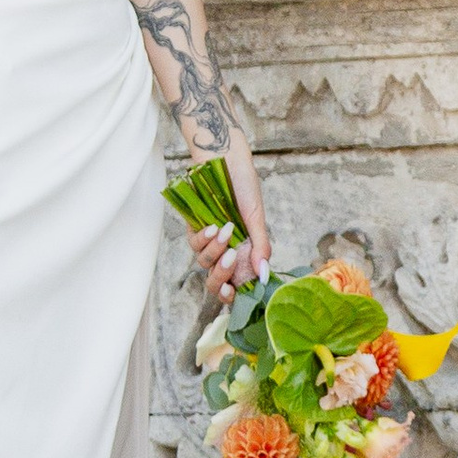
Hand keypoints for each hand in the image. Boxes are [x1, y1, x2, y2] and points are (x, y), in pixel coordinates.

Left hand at [186, 133, 270, 301]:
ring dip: (215, 251)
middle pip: (215, 281)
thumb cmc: (244, 187)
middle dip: (220, 278)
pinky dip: (204, 238)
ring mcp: (209, 241)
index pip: (236, 284)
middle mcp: (225, 251)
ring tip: (226, 230)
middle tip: (230, 261)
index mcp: (244, 253)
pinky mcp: (194, 228)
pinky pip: (194, 244)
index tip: (234, 293)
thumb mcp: (257, 218)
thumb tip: (264, 275)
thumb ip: (261, 247)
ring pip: (204, 263)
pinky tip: (215, 226)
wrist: (225, 161)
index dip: (232, 295)